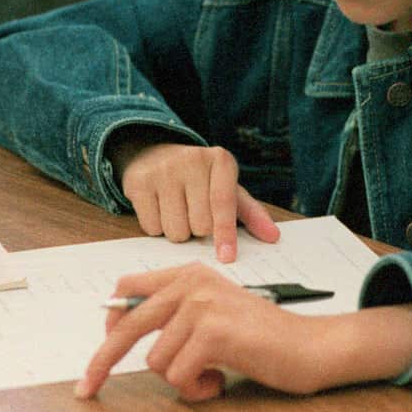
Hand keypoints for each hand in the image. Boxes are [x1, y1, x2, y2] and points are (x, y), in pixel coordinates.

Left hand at [75, 264, 411, 400]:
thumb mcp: (212, 312)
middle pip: (126, 325)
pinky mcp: (213, 333)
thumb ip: (175, 314)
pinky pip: (179, 376)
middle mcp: (192, 284)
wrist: (309, 346)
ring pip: (156, 361)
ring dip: (181, 379)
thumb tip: (119, 329)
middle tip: (85, 390)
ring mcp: (202, 306)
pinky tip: (221, 379)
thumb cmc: (261, 335)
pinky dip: (197, 389)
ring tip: (211, 373)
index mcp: (188, 274)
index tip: (100, 348)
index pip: (128, 289)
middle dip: (101, 362)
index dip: (111, 321)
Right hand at [120, 144, 279, 262]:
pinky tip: (159, 208)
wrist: (154, 153)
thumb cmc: (199, 179)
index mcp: (220, 160)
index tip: (227, 257)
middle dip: (198, 230)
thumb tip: (273, 237)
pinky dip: (156, 227)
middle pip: (199, 225)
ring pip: (175, 231)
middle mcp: (192, 160)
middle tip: (193, 212)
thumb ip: (251, 214)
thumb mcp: (227, 188)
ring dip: (177, 231)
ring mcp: (163, 170)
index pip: (224, 203)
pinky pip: (151, 228)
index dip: (225, 234)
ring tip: (176, 210)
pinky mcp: (138, 182)